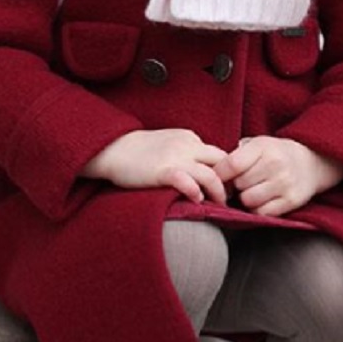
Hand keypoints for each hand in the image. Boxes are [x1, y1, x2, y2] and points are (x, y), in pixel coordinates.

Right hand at [82, 129, 228, 204]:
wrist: (113, 149)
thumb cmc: (139, 151)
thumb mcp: (169, 143)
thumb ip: (187, 151)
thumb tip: (204, 169)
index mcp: (189, 138)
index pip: (219, 154)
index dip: (227, 171)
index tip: (228, 185)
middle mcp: (187, 145)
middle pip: (222, 162)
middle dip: (229, 181)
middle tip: (230, 196)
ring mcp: (175, 158)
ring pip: (210, 174)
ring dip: (218, 192)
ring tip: (219, 203)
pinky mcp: (162, 171)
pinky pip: (187, 182)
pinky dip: (196, 193)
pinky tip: (197, 200)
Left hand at [215, 136, 342, 216]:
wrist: (312, 162)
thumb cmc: (275, 154)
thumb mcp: (258, 144)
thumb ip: (236, 155)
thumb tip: (210, 172)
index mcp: (263, 147)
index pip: (231, 165)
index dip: (219, 175)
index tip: (217, 179)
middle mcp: (275, 164)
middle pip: (238, 185)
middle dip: (234, 187)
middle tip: (240, 184)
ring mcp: (285, 183)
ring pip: (248, 201)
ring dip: (246, 199)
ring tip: (252, 191)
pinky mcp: (292, 200)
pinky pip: (262, 213)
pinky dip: (258, 209)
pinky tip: (262, 200)